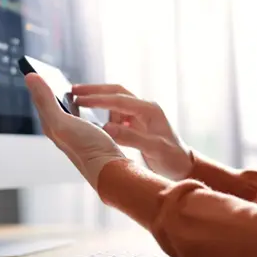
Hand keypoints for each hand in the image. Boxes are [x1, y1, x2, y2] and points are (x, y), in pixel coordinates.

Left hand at [24, 74, 124, 188]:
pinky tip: (87, 107)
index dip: (38, 83)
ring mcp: (75, 135)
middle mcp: (60, 131)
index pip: (39, 99)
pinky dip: (80, 107)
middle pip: (52, 105)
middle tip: (52, 73)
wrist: (110, 170)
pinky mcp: (89, 137)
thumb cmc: (87, 147)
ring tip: (69, 87)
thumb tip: (29, 76)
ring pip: (66, 111)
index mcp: (51, 126)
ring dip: (66, 98)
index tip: (36, 67)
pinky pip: (80, 117)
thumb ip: (45, 100)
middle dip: (51, 89)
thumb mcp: (62, 121)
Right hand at [72, 84, 192, 180]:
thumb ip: (131, 138)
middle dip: (95, 90)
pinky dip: (104, 113)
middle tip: (73, 91)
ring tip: (78, 105)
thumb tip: (106, 127)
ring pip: (115, 101)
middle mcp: (144, 107)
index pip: (119, 100)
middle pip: (116, 92)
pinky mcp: (136, 122)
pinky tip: (94, 121)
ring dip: (98, 102)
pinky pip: (117, 113)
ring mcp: (140, 114)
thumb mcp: (154, 149)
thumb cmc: (172, 158)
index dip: (98, 99)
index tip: (79, 99)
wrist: (183, 166)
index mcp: (149, 110)